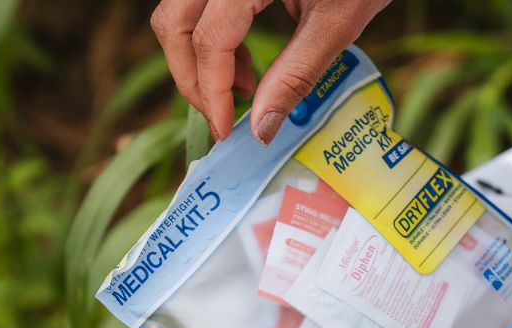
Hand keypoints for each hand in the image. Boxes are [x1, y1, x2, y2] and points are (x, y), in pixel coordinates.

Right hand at [150, 0, 389, 142]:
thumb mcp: (337, 21)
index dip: (213, 93)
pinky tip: (245, 58)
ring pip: (177, 11)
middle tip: (225, 114)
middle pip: (174, 23)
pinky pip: (197, 2)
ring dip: (199, 57)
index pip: (210, 40)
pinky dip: (211, 35)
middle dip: (192, 77)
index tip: (225, 131)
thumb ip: (296, 75)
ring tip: (246, 85)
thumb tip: (261, 128)